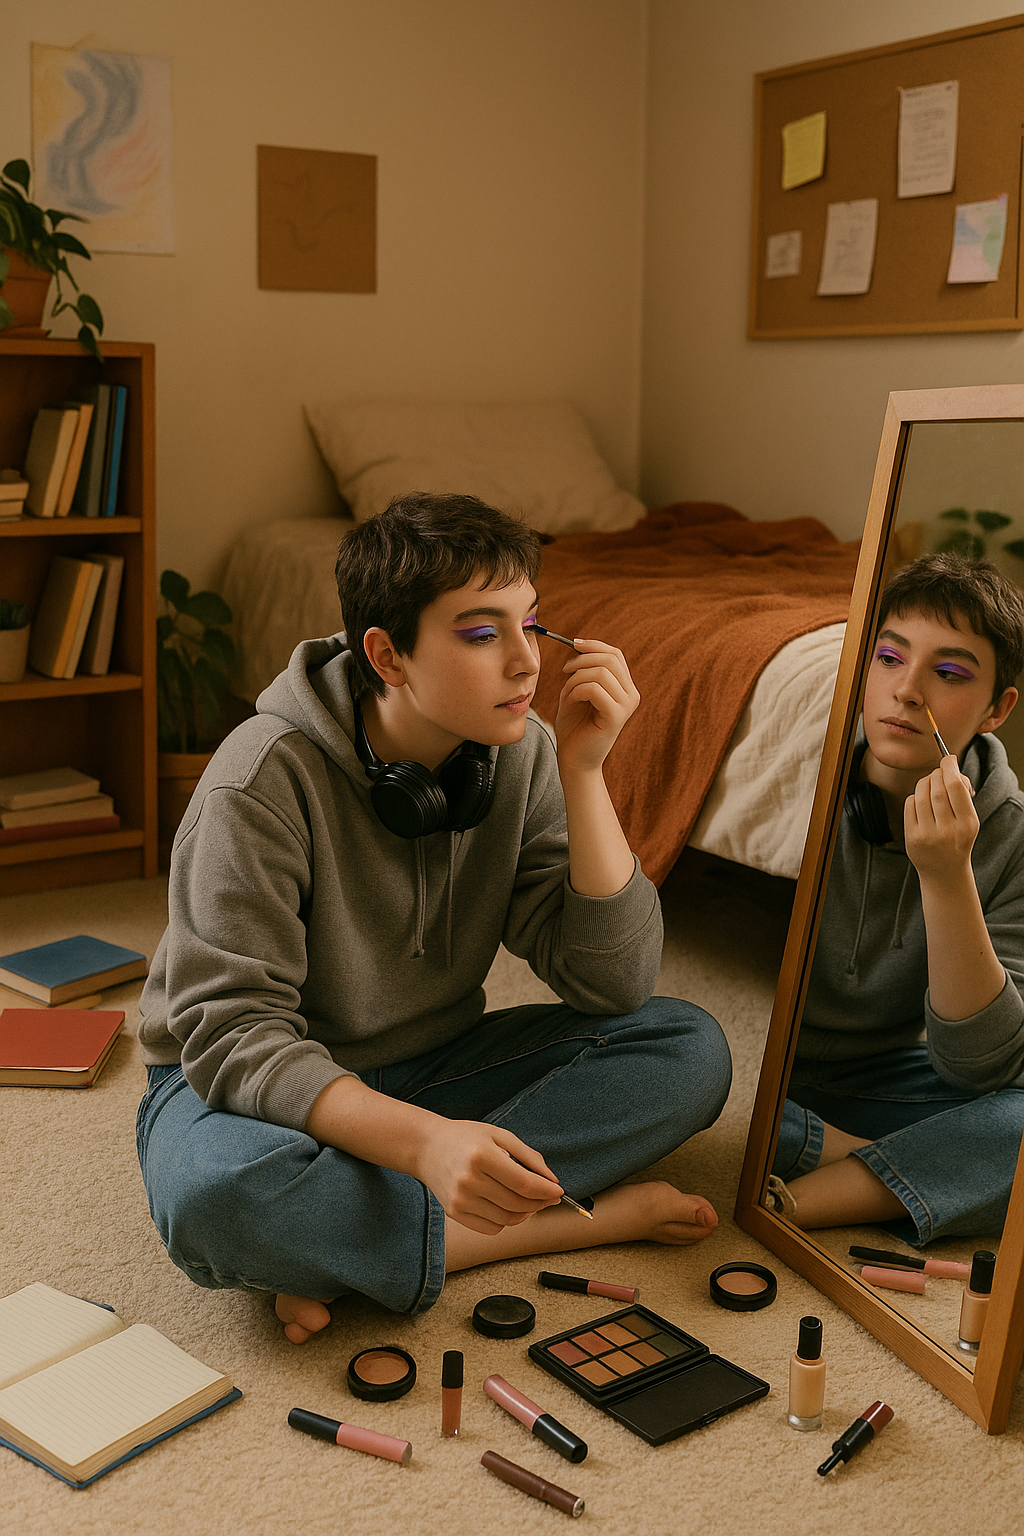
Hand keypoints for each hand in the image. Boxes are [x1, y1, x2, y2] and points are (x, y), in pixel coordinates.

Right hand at [416, 1120, 563, 1234]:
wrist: (427, 1148)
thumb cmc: (465, 1138)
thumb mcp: (499, 1135)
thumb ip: (528, 1156)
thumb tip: (552, 1181)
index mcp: (481, 1156)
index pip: (523, 1183)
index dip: (546, 1191)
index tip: (559, 1192)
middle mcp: (469, 1180)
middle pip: (517, 1203)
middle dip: (540, 1203)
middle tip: (548, 1196)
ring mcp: (460, 1200)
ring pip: (507, 1219)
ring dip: (525, 1213)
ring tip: (529, 1201)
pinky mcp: (455, 1213)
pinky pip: (491, 1228)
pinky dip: (507, 1221)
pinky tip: (508, 1206)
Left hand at [553, 638, 639, 773]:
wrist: (573, 759)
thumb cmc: (574, 726)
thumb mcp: (576, 690)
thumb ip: (582, 669)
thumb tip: (579, 644)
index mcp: (625, 687)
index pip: (615, 654)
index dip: (593, 645)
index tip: (573, 645)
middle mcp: (631, 695)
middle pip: (610, 659)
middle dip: (582, 659)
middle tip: (565, 671)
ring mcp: (627, 706)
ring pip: (601, 673)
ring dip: (576, 678)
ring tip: (568, 693)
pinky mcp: (616, 716)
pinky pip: (594, 689)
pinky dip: (577, 690)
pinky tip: (571, 702)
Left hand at [904, 754, 978, 882]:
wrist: (944, 871)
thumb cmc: (958, 839)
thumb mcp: (970, 821)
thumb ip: (963, 796)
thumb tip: (951, 769)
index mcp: (967, 824)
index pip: (956, 788)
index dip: (950, 768)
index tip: (949, 759)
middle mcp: (947, 830)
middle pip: (937, 789)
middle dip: (937, 774)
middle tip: (939, 771)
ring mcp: (927, 834)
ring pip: (921, 795)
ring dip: (925, 782)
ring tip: (930, 782)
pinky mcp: (912, 837)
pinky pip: (910, 804)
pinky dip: (915, 795)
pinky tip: (922, 800)